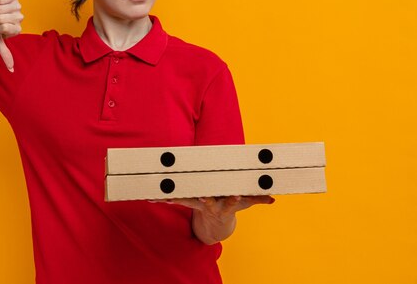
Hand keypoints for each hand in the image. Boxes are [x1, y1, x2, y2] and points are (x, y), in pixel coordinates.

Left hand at [151, 195, 274, 243]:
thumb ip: (256, 200)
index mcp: (223, 204)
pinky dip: (162, 199)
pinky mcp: (188, 204)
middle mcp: (209, 205)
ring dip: (174, 199)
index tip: (236, 197)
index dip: (232, 200)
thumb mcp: (243, 204)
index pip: (228, 202)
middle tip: (196, 197)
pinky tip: (149, 197)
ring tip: (163, 197)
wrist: (215, 226)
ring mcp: (197, 205)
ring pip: (185, 200)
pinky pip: (173, 199)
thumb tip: (273, 199)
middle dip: (200, 199)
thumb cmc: (228, 205)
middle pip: (204, 202)